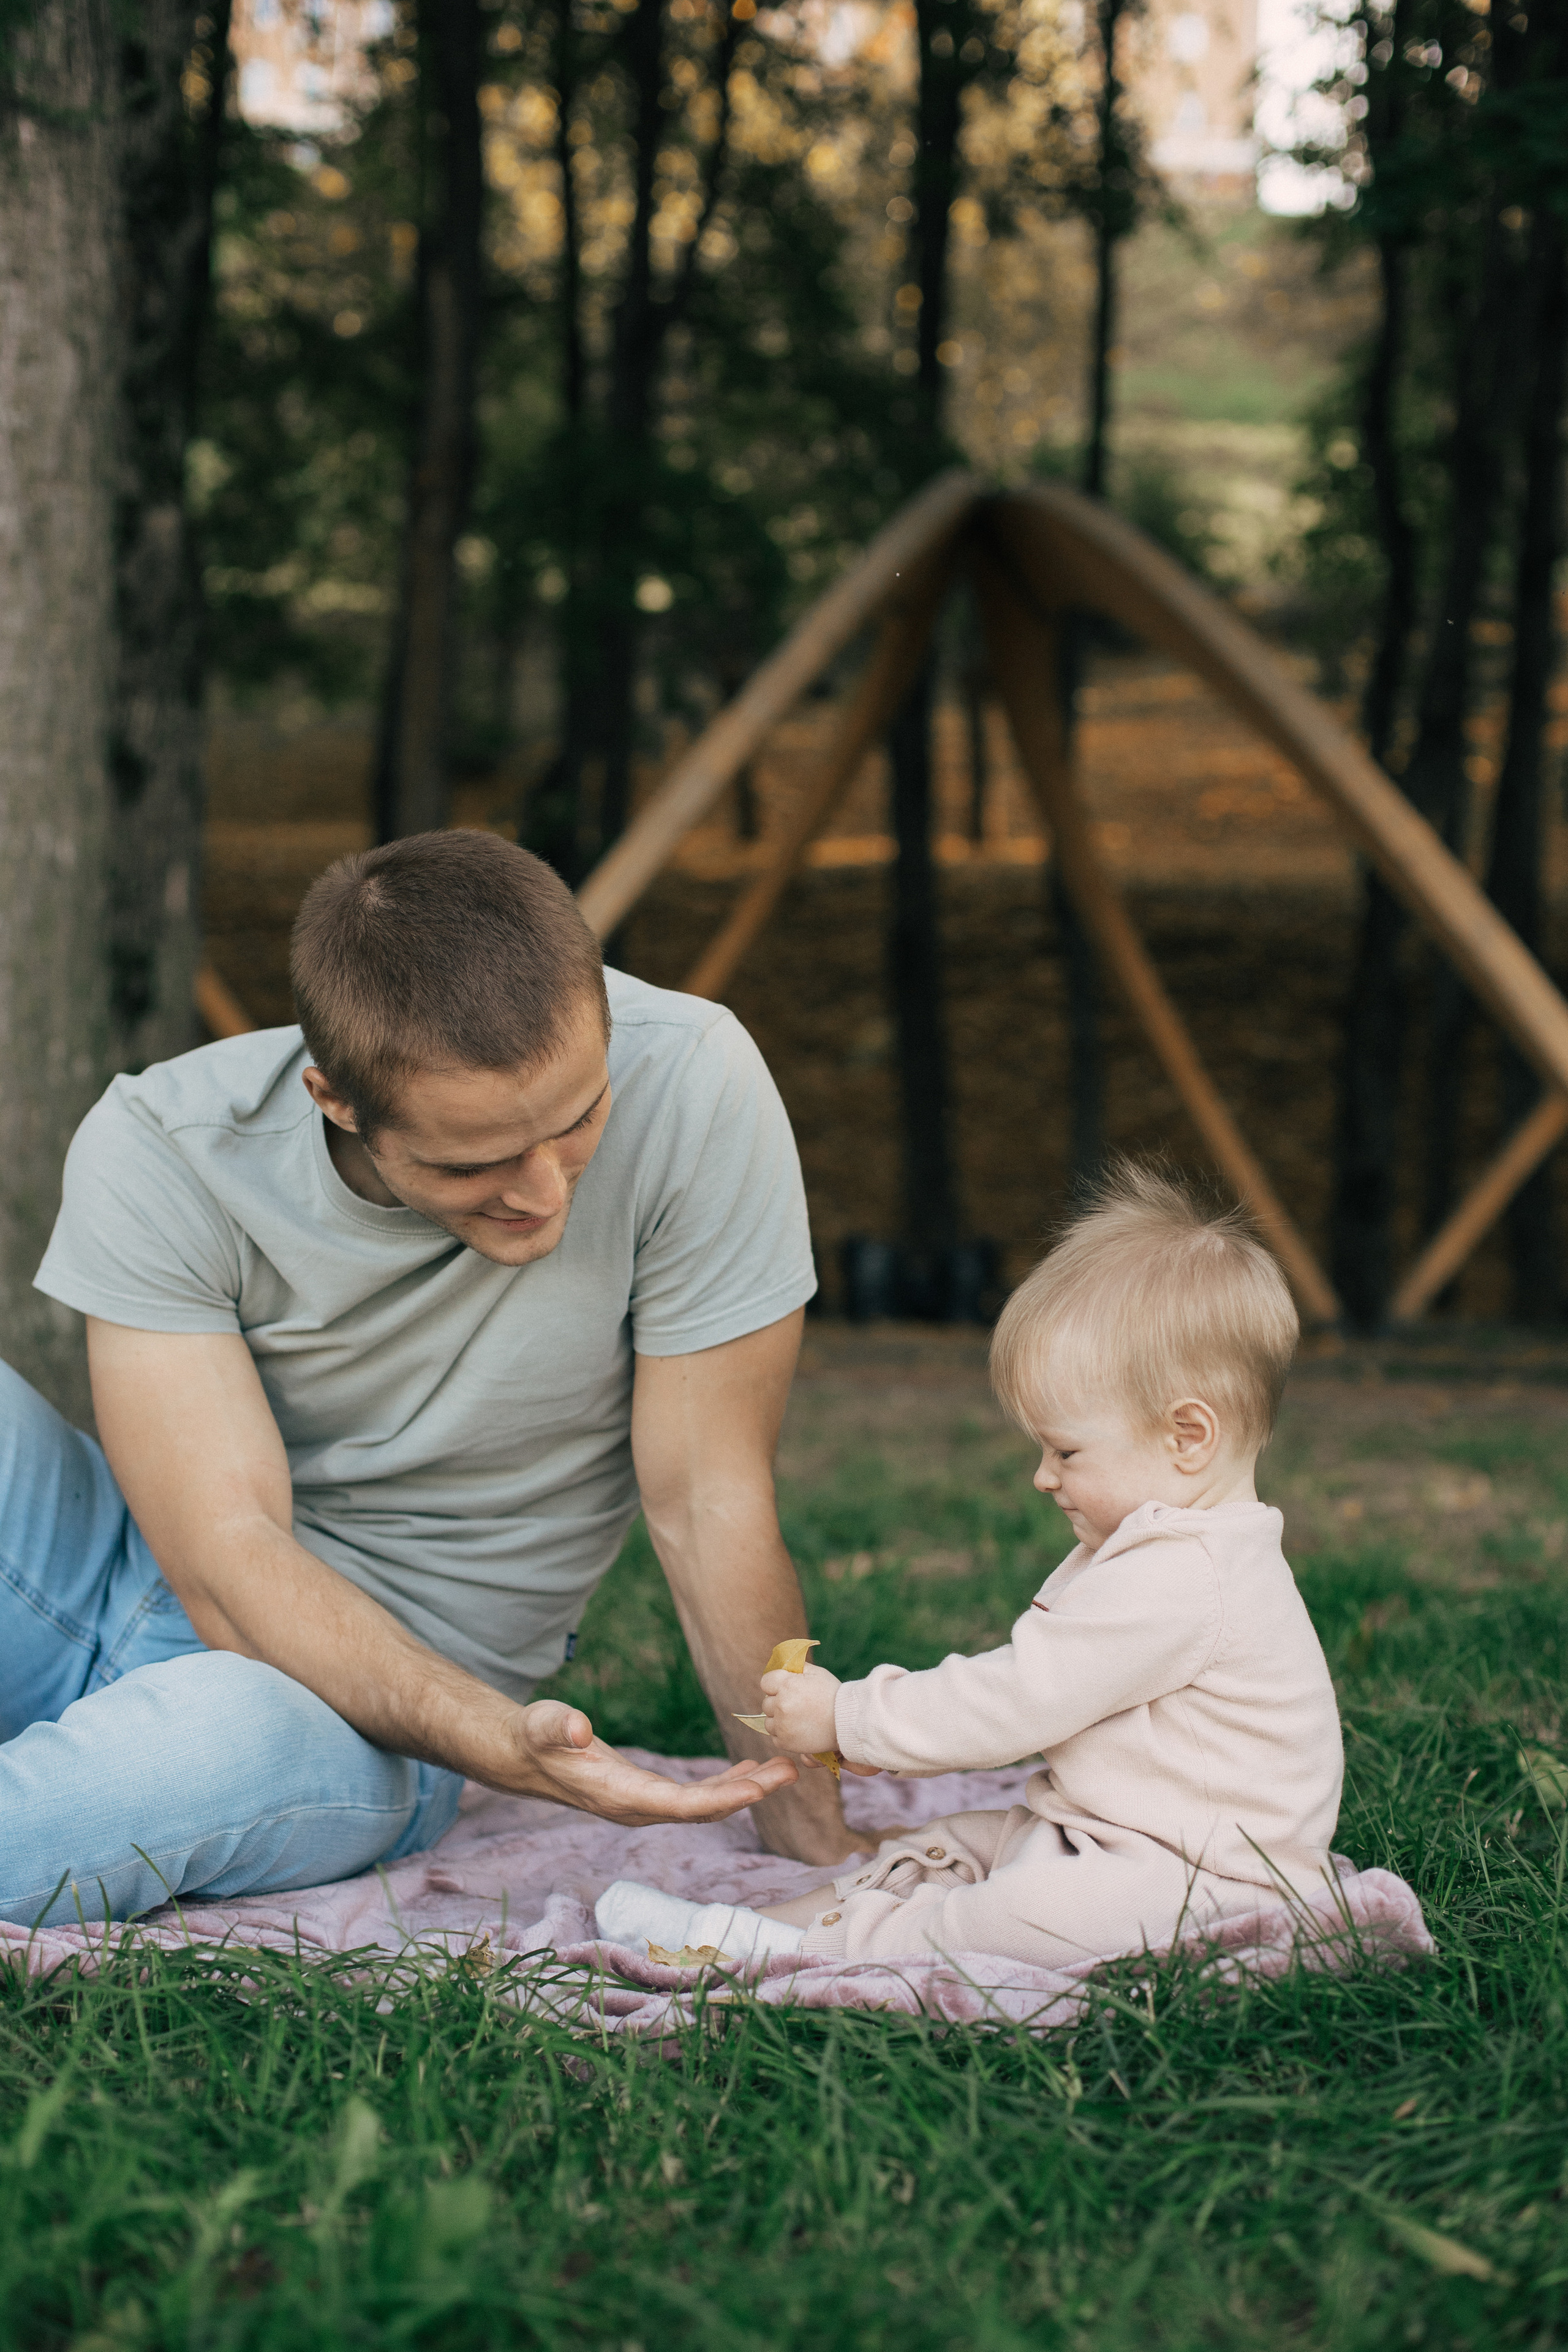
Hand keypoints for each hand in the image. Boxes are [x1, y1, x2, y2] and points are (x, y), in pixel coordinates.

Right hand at [511, 1700, 798, 1823]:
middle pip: (704, 1808)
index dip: (722, 1798)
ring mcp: (644, 1803)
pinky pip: (695, 1795)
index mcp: (620, 1796)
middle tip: (792, 1771)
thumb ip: (559, 1727)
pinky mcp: (647, 1793)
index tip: (759, 1787)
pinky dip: (726, 1784)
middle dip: (749, 1793)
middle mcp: (638, 1808)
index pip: (681, 1805)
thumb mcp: (542, 1724)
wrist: (524, 1757)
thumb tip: (579, 1729)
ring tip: (784, 1768)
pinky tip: (750, 1770)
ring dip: (745, 1788)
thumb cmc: (535, 1738)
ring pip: (704, 1804)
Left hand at [760, 1659, 840, 1757]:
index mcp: (786, 1685)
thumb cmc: (833, 1695)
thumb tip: (783, 1667)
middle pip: (766, 1703)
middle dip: (777, 1702)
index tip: (785, 1689)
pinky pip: (774, 1736)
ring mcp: (782, 1725)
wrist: (847, 1723)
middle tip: (795, 1705)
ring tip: (797, 1719)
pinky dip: (783, 1734)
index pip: (765, 1682)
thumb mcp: (817, 1673)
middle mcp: (781, 1705)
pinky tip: (798, 1729)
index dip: (775, 1684)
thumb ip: (796, 1668)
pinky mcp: (785, 1742)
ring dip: (778, 1720)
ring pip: (768, 1721)